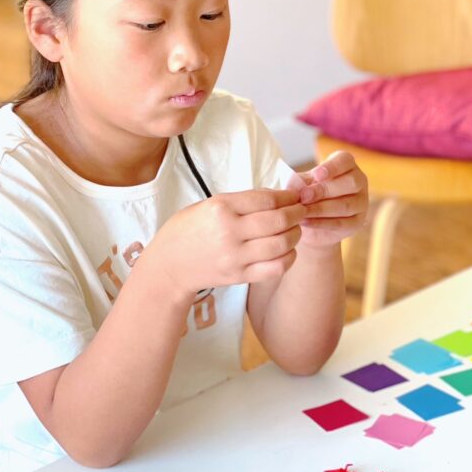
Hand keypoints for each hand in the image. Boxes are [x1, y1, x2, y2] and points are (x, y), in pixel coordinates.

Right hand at [148, 188, 306, 296]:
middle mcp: (230, 232)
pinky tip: (288, 250)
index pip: (267, 199)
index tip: (295, 195)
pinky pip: (275, 268)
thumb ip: (240, 201)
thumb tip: (277, 195)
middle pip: (279, 220)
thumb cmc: (188, 230)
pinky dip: (289, 258)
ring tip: (296, 229)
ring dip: (296, 234)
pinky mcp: (239, 276)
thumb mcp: (208, 205)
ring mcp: (235, 257)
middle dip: (297, 213)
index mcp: (221, 208)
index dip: (288, 196)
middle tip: (302, 210)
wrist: (168, 265)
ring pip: (281, 244)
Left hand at [289, 151, 368, 248]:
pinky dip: (322, 223)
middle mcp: (359, 181)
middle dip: (324, 190)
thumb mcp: (303, 184)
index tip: (315, 175)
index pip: (345, 161)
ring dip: (320, 209)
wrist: (312, 220)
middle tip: (303, 196)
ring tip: (301, 211)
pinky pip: (341, 223)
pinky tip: (306, 221)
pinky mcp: (357, 222)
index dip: (331, 167)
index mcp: (346, 164)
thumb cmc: (308, 194)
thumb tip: (294, 184)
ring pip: (345, 205)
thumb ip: (300, 182)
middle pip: (349, 183)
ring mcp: (361, 202)